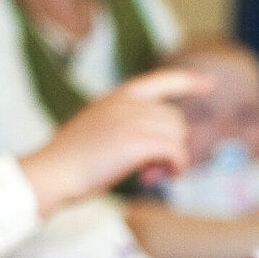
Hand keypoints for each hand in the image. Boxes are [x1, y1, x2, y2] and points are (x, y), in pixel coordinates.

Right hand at [19, 67, 211, 216]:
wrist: (51, 172)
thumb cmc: (69, 161)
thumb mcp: (96, 129)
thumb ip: (124, 126)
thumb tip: (159, 148)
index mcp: (114, 98)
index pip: (158, 80)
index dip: (187, 81)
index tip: (207, 85)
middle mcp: (125, 104)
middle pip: (174, 118)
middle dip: (169, 143)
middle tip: (150, 168)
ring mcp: (131, 120)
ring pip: (177, 135)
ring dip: (170, 158)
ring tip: (148, 174)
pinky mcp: (136, 142)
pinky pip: (176, 152)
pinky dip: (174, 167)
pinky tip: (156, 177)